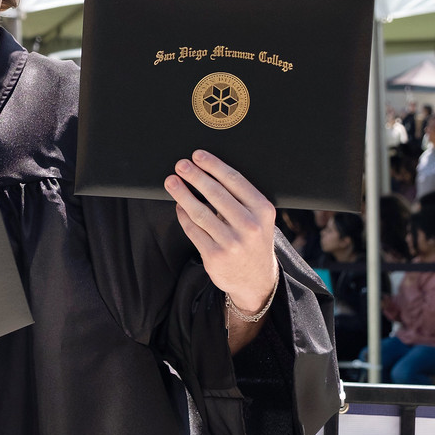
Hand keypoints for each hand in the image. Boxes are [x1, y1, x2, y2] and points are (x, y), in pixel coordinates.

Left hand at [165, 151, 278, 337]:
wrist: (256, 279)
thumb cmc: (254, 239)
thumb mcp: (260, 218)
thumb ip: (241, 198)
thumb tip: (207, 171)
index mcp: (263, 211)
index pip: (235, 181)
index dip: (214, 166)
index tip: (197, 155)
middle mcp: (250, 226)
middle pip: (216, 194)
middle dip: (195, 176)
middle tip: (181, 164)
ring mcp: (232, 243)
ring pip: (200, 212)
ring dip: (182, 194)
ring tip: (171, 182)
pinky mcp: (215, 257)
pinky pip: (193, 230)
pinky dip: (183, 216)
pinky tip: (179, 206)